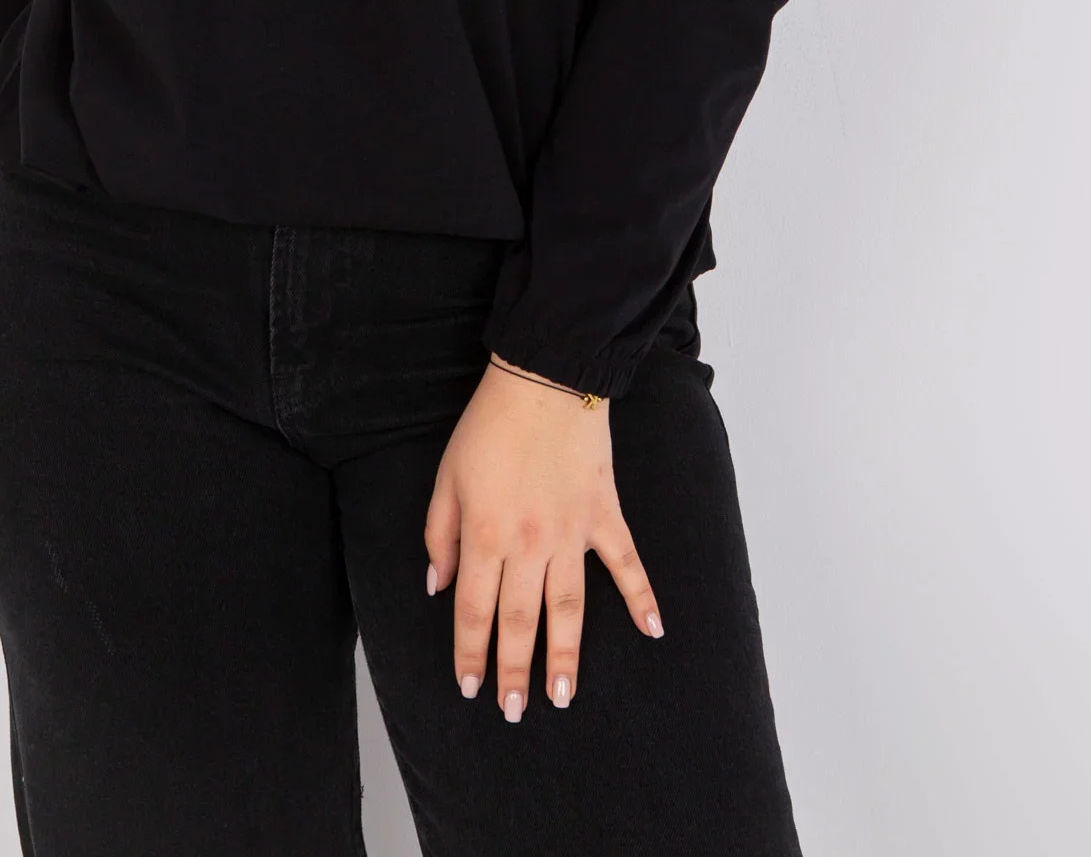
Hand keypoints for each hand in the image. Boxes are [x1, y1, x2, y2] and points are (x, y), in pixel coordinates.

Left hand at [424, 355, 664, 718]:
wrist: (544, 379)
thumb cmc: (489, 426)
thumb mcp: (446, 477)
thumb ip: (439, 535)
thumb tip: (436, 585)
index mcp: (484, 535)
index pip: (473, 610)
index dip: (470, 653)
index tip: (470, 688)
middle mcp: (528, 543)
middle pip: (520, 621)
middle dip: (515, 671)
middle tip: (516, 712)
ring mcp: (571, 532)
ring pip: (568, 608)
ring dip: (565, 655)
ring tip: (562, 697)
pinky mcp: (603, 514)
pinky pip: (625, 562)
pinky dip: (642, 596)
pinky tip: (653, 630)